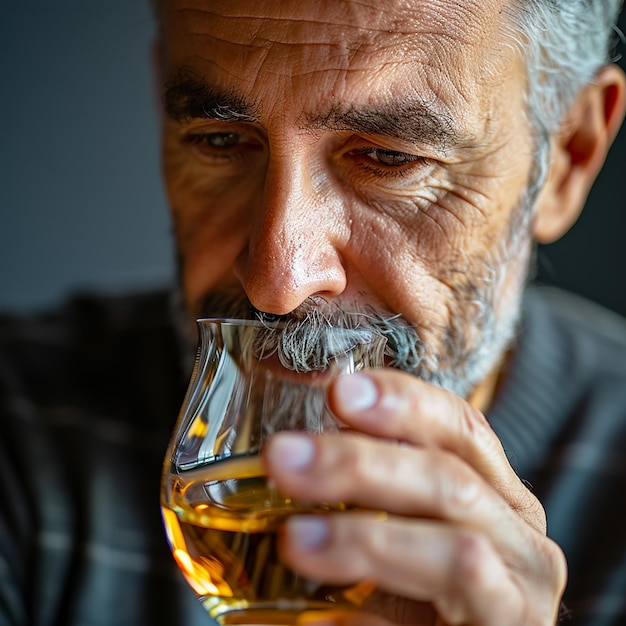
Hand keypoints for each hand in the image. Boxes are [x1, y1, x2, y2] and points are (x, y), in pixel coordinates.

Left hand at [263, 369, 566, 624]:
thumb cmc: (437, 588)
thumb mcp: (415, 525)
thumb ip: (381, 486)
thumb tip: (296, 451)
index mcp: (497, 492)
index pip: (461, 427)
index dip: (405, 402)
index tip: (341, 390)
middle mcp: (520, 537)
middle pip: (449, 481)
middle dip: (361, 464)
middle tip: (284, 456)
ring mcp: (519, 598)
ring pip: (456, 555)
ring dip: (366, 540)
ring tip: (295, 540)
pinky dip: (369, 623)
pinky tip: (319, 619)